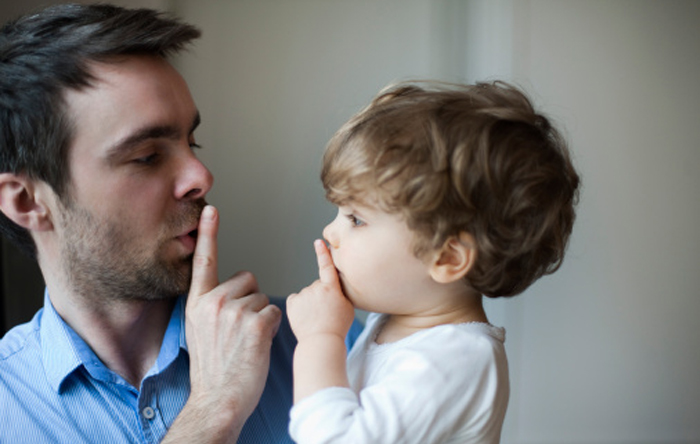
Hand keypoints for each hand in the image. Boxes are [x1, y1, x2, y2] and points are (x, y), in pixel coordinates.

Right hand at [165, 205, 281, 442]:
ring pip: (263, 298)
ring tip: (246, 342)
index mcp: (197, 303)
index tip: (210, 208)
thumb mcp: (199, 331)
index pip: (204, 261)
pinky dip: (272, 327)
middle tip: (239, 331)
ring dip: (262, 317)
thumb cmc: (214, 369)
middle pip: (248, 280)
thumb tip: (233, 292)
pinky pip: (275, 311)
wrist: (219, 399)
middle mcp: (213, 302)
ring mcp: (234, 312)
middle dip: (250, 300)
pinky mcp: (256, 324)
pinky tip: (257, 345)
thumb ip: (211, 307)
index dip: (209, 233)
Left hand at [286, 239, 354, 341]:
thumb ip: (341, 291)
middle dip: (321, 295)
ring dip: (310, 302)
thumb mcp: (348, 306)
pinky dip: (299, 306)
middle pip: (318, 286)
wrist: (321, 342)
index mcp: (331, 287)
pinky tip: (305, 317)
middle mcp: (315, 287)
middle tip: (326, 312)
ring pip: (307, 294)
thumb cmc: (338, 326)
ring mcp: (302, 295)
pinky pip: (296, 300)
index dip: (323, 253)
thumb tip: (333, 284)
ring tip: (316, 318)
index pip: (327, 265)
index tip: (319, 241)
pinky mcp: (292, 303)